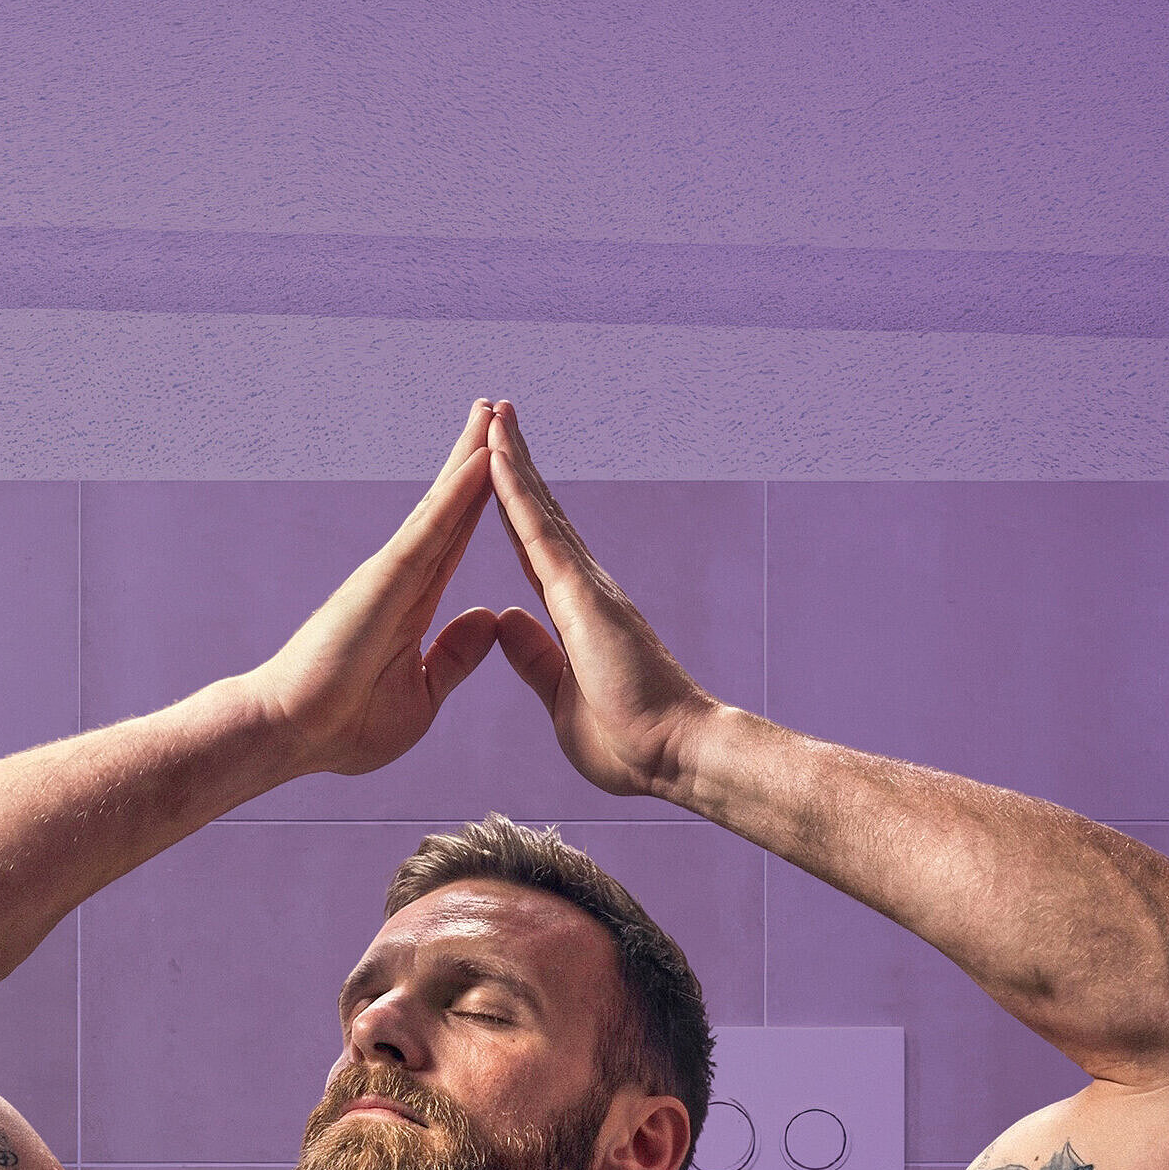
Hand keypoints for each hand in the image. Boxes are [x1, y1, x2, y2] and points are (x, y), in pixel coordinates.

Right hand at [242, 403, 511, 777]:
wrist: (293, 736)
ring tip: (491, 412)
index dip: (482, 500)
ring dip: (467, 458)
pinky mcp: (382, 582)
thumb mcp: (421, 693)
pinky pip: (428, 531)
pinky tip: (479, 463)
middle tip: (497, 409)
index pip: (457, 540)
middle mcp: (402, 577)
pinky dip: (454, 497)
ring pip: (440, 506)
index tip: (504, 462)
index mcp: (413, 601)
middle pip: (449, 507)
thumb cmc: (344, 725)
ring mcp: (390, 574)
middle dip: (475, 458)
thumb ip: (453, 657)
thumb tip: (485, 621)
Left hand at [477, 401, 720, 798]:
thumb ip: (534, 658)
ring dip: (513, 460)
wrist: (674, 755)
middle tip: (496, 418)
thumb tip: (506, 620)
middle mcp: (582, 587)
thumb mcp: (560, 698)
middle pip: (537, 514)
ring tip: (494, 414)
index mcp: (573, 614)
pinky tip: (496, 454)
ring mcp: (584, 585)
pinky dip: (515, 490)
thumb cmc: (630, 743)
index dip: (510, 510)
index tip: (494, 473)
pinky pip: (537, 530)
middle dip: (515, 466)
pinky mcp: (580, 593)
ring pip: (538, 508)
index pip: (532, 549)